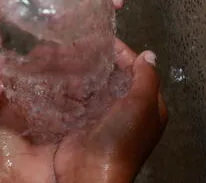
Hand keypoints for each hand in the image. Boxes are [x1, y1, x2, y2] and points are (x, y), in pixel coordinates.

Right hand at [0, 39, 166, 182]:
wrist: (91, 174)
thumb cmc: (120, 140)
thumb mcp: (142, 104)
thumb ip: (147, 77)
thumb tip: (149, 55)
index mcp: (147, 105)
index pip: (136, 69)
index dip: (121, 52)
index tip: (101, 37)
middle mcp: (126, 110)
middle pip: (113, 75)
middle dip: (97, 58)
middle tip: (77, 42)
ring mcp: (102, 117)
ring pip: (93, 84)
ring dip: (80, 69)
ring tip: (63, 52)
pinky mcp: (81, 123)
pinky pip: (76, 98)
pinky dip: (68, 85)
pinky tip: (56, 73)